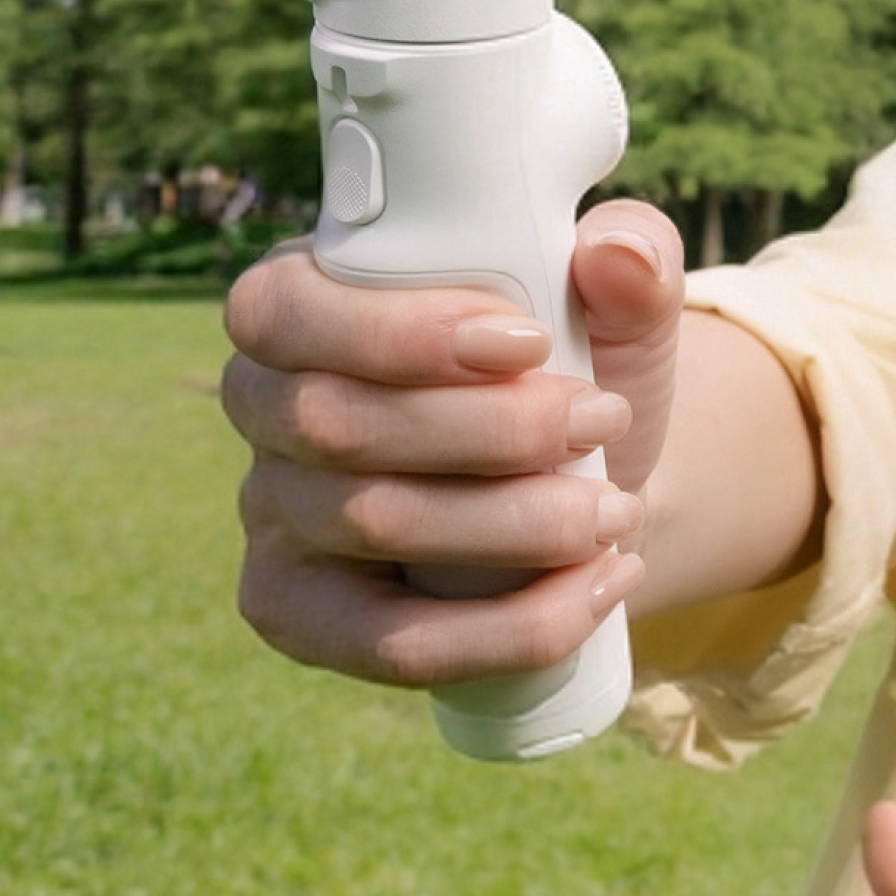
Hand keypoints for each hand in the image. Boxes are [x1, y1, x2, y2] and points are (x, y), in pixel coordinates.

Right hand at [224, 200, 686, 688]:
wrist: (595, 480)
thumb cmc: (575, 371)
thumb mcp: (613, 308)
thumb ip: (632, 262)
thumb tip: (621, 252)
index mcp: (300, 303)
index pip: (283, 310)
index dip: (397, 331)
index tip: (530, 342)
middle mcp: (264, 407)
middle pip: (334, 422)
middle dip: (489, 427)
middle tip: (604, 420)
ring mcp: (273, 518)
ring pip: (372, 523)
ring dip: (517, 520)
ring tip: (616, 509)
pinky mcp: (303, 615)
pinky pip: (390, 643)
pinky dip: (510, 626)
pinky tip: (596, 587)